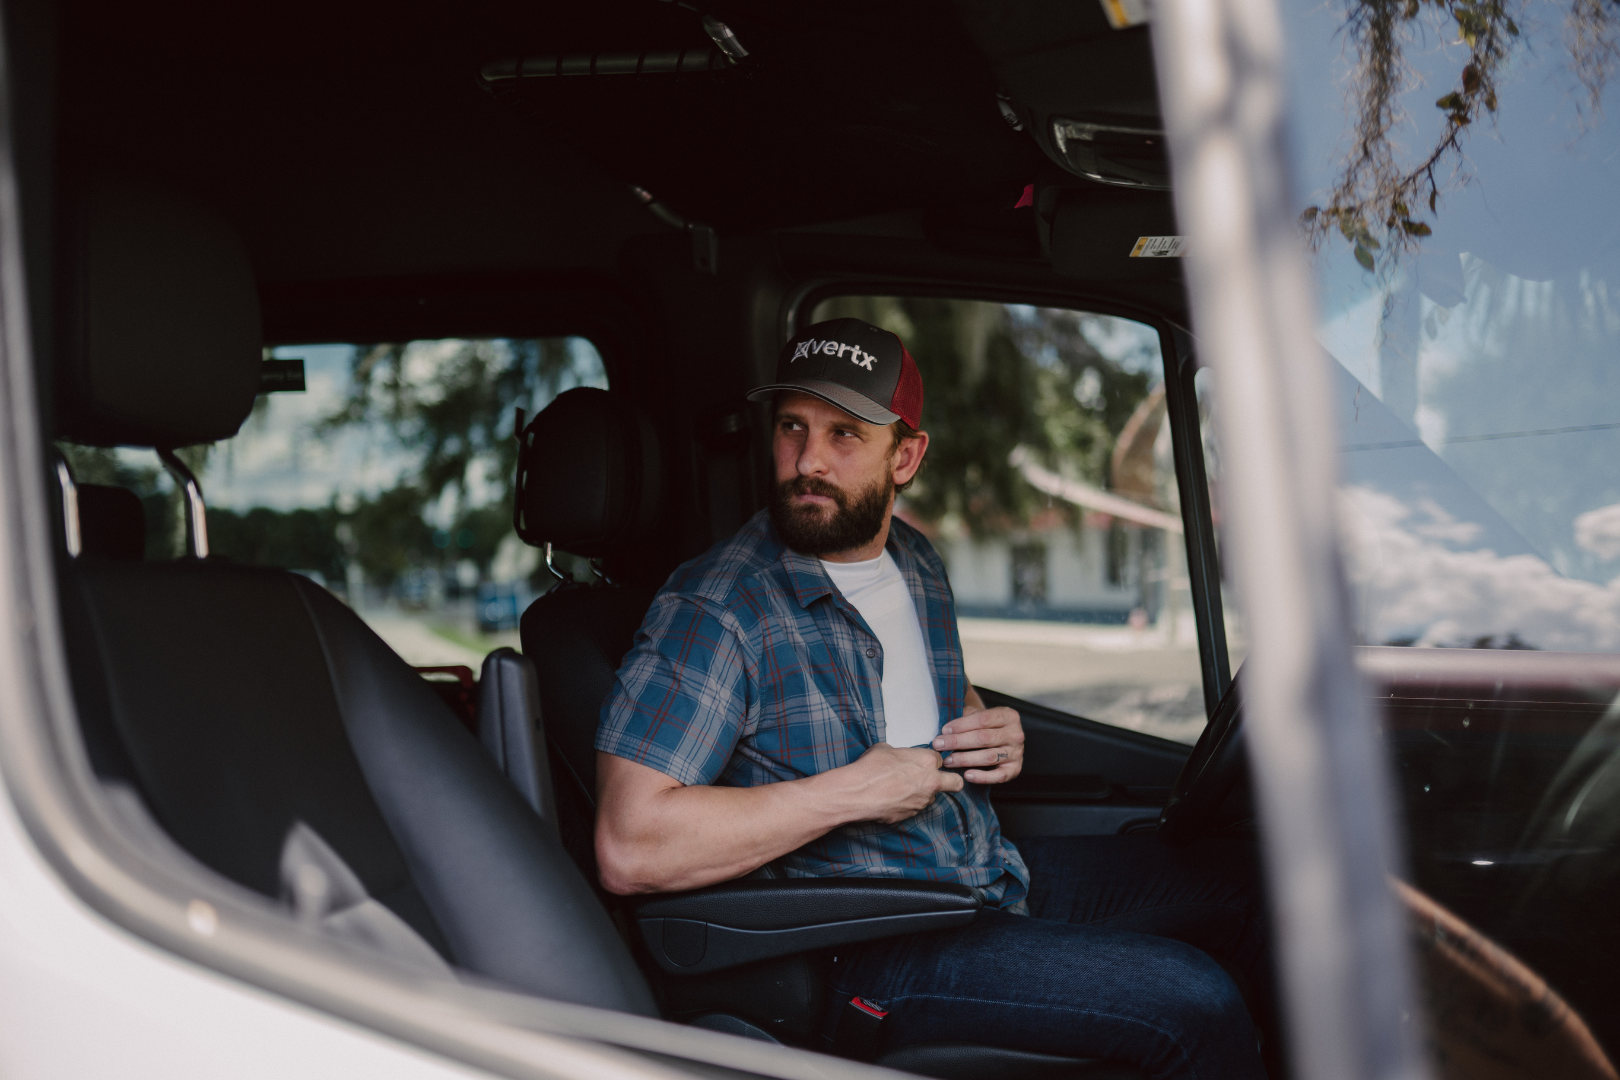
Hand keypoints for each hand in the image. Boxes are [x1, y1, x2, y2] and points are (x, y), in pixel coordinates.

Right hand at [840, 743, 964, 823]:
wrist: (857, 793)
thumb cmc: (870, 768)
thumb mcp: (885, 749)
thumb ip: (900, 753)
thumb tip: (898, 757)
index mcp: (926, 760)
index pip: (940, 759)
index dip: (931, 761)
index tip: (926, 762)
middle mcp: (931, 782)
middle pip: (955, 783)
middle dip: (952, 781)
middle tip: (939, 780)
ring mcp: (923, 801)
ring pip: (931, 797)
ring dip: (922, 793)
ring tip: (900, 789)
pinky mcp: (912, 815)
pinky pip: (915, 807)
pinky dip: (907, 804)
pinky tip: (891, 799)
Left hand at [933, 705, 1023, 783]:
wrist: (1005, 740)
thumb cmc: (987, 727)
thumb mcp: (980, 715)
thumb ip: (966, 716)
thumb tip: (946, 727)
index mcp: (1008, 715)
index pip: (982, 719)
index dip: (961, 725)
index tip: (944, 730)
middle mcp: (1016, 734)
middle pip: (983, 738)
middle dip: (958, 742)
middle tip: (939, 745)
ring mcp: (1017, 752)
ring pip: (988, 757)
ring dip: (965, 759)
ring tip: (948, 760)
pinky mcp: (1015, 769)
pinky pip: (998, 776)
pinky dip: (982, 777)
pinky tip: (967, 775)